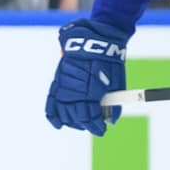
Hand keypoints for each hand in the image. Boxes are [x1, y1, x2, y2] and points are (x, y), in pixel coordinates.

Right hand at [45, 18, 128, 135]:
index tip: (102, 131)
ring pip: (64, 110)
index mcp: (92, 89)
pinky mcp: (59, 78)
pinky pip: (52, 100)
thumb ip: (113, 103)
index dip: (96, 127)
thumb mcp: (117, 83)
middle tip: (92, 126)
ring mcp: (65, 83)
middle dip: (85, 125)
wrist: (97, 38)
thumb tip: (111, 121)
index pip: (90, 116)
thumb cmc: (110, 62)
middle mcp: (76, 88)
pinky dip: (53, 114)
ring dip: (71, 121)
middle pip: (76, 116)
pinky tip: (58, 124)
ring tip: (79, 124)